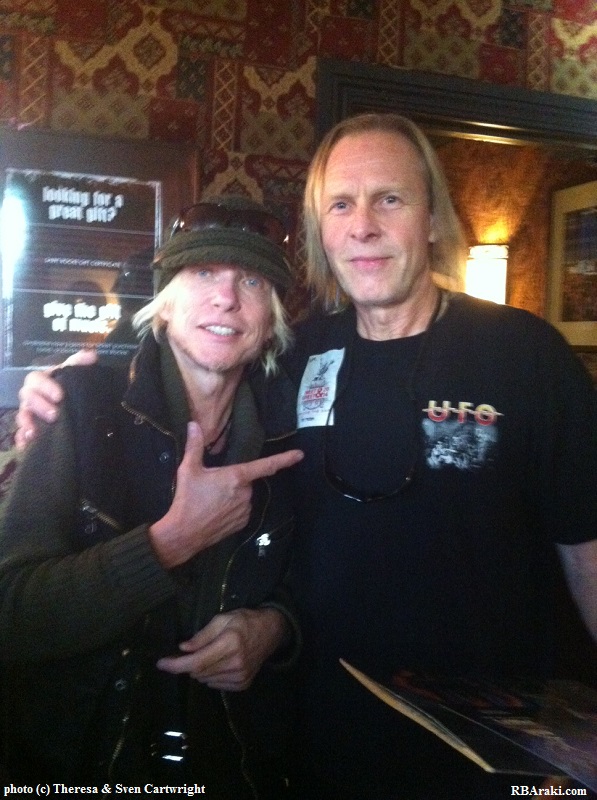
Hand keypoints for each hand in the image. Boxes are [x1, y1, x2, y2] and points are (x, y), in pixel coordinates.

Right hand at [14, 348, 97, 449]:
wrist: (75, 407)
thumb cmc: (70, 386)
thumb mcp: (74, 373)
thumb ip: (80, 363)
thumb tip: (91, 355)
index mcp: (41, 381)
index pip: (35, 379)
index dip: (45, 387)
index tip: (60, 396)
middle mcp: (32, 396)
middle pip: (27, 398)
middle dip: (39, 406)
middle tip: (54, 415)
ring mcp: (29, 413)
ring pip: (22, 417)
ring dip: (27, 423)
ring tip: (35, 433)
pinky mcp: (30, 430)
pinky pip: (21, 435)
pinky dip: (22, 440)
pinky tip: (26, 445)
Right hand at [149, 421, 302, 567]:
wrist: (183, 533)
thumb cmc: (187, 499)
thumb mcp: (188, 470)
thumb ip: (194, 446)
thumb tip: (194, 425)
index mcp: (236, 476)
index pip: (266, 465)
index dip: (284, 459)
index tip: (300, 455)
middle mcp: (245, 493)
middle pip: (246, 480)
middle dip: (233, 480)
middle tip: (212, 485)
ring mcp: (245, 510)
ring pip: (243, 496)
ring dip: (233, 495)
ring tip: (211, 500)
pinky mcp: (242, 523)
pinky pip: (241, 510)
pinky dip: (232, 508)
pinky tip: (215, 511)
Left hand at [156, 607, 288, 690]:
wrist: (271, 632)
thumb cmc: (245, 621)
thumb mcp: (223, 619)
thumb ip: (203, 635)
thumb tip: (183, 648)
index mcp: (230, 643)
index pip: (197, 660)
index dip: (176, 665)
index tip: (161, 664)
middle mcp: (235, 662)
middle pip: (199, 671)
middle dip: (186, 664)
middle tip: (185, 654)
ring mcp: (240, 676)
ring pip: (206, 679)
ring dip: (199, 669)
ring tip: (208, 654)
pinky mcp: (243, 684)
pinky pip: (216, 684)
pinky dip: (211, 675)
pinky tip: (218, 663)